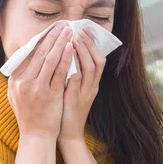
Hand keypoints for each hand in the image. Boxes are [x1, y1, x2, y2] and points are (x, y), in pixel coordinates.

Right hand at [8, 22, 73, 138]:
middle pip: (38, 53)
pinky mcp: (50, 95)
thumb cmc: (28, 113)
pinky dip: (65, 59)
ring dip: (59, 43)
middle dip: (51, 36)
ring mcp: (36, 88)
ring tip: (68, 31)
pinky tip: (71, 49)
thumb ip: (17, 76)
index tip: (48, 29)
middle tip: (61, 24)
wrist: (36, 135)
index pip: (27, 53)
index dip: (39, 39)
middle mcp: (23, 82)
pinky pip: (59, 73)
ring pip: (49, 60)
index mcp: (15, 80)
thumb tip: (19, 56)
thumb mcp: (14, 93)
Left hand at [57, 27, 105, 144]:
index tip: (84, 30)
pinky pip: (76, 81)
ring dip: (82, 52)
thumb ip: (71, 73)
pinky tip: (67, 57)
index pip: (98, 59)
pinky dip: (73, 67)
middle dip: (88, 44)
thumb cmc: (65, 109)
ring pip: (89, 68)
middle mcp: (92, 87)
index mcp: (92, 83)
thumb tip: (64, 54)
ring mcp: (85, 93)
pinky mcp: (75, 100)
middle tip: (80, 30)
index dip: (92, 44)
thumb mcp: (71, 89)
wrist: (67, 134)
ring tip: (74, 38)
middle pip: (96, 61)